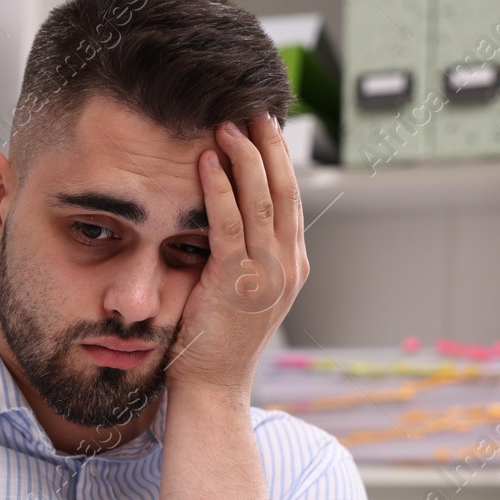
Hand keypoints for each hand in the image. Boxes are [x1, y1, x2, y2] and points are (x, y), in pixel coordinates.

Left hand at [166, 112, 308, 395]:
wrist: (212, 390)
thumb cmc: (213, 342)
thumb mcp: (239, 290)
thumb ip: (243, 253)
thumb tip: (225, 211)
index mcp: (292, 266)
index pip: (290, 200)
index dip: (279, 160)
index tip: (264, 126)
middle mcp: (288, 267)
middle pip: (285, 192)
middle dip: (270, 147)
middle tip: (253, 109)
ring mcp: (267, 277)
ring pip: (262, 202)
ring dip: (244, 158)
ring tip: (227, 124)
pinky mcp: (237, 284)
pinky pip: (229, 224)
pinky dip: (219, 188)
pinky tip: (206, 160)